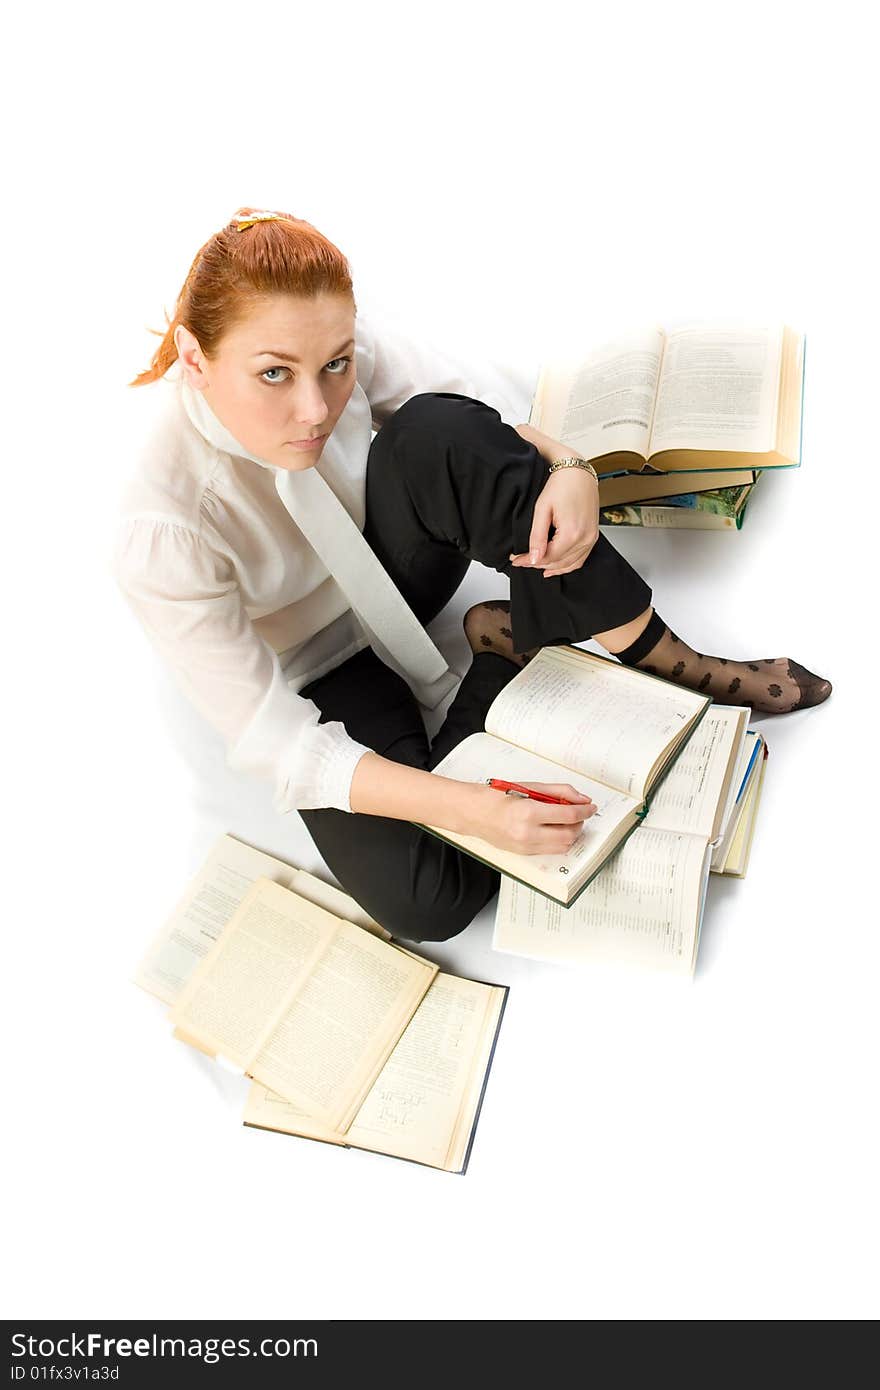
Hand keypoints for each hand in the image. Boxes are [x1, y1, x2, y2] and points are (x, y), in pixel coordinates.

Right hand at [464, 781, 597, 855]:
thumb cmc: (496, 797)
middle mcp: (527, 833)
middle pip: (569, 834)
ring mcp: (525, 846)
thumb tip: (581, 799)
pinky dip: (558, 841)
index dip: (584, 811)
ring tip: (567, 822)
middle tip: (579, 813)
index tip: (591, 807)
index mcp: (528, 812)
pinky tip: (555, 829)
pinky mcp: (524, 853)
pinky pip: (551, 851)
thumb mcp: (530, 787)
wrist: (473, 812)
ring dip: (571, 834)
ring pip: (563, 846)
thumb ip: (558, 792)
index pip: (568, 815)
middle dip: (579, 824)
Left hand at [510, 423, 599, 577]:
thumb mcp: (542, 509)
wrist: (578, 472)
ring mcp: (591, 538)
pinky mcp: (593, 536)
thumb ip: (537, 536)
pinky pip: (581, 559)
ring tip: (534, 564)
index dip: (529, 561)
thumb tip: (534, 558)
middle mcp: (585, 538)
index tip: (516, 560)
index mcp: (572, 533)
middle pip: (557, 562)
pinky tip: (554, 566)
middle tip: (521, 560)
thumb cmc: (561, 485)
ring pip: (569, 564)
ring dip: (551, 566)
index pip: (547, 557)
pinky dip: (567, 565)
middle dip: (537, 564)